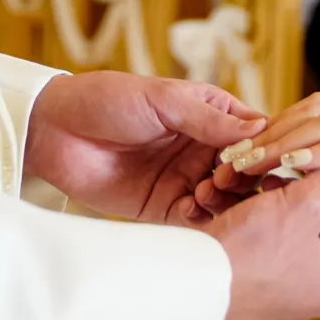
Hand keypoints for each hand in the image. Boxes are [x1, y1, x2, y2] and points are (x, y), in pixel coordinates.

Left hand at [25, 73, 263, 221]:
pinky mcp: (163, 206)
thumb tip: (258, 130)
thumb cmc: (108, 99)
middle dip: (245, 178)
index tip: (263, 156)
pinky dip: (202, 219)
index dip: (264, 146)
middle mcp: (203, 148)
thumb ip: (208, 119)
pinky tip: (192, 207)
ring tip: (205, 191)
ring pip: (224, 199)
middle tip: (229, 178)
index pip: (254, 133)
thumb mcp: (163, 99)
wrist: (55, 131)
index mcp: (211, 115)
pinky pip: (195, 220)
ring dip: (224, 199)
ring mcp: (185, 179)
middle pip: (245, 171)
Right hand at [208, 166, 319, 319]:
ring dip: (278, 186)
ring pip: (292, 215)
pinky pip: (267, 226)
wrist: (191, 277)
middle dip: (307, 179)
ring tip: (266, 168)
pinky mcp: (255, 268)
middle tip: (303, 152)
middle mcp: (316, 283)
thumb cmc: (252, 249)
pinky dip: (256, 203)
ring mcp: (284, 278)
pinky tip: (245, 184)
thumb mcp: (304, 204)